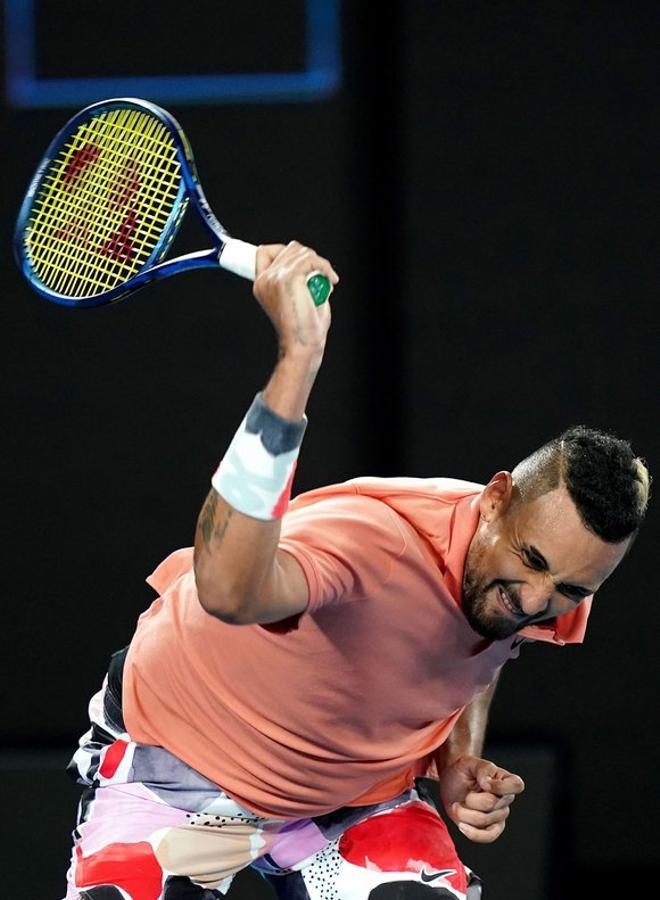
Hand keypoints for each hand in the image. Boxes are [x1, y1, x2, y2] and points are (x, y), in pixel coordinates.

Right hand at [254, 241, 338, 358]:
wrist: (302, 345)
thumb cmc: (303, 328)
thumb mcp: (296, 298)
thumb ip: (298, 279)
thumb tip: (312, 263)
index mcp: (261, 284)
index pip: (266, 251)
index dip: (288, 252)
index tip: (308, 264)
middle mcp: (265, 279)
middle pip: (290, 248)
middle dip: (310, 258)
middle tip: (321, 276)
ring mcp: (274, 277)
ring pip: (301, 252)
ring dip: (319, 263)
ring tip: (327, 281)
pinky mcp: (287, 278)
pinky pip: (311, 260)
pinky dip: (325, 267)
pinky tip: (331, 280)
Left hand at [439, 755, 524, 843]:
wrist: (451, 783)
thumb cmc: (463, 771)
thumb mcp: (470, 763)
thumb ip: (483, 769)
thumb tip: (488, 784)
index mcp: (505, 780)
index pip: (516, 785)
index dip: (501, 787)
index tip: (484, 784)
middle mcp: (506, 799)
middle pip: (491, 804)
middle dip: (470, 799)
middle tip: (463, 793)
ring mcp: (500, 815)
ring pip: (483, 820)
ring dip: (464, 813)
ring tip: (457, 805)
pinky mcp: (491, 829)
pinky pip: (488, 837)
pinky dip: (472, 833)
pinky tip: (462, 826)